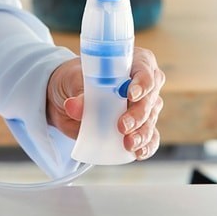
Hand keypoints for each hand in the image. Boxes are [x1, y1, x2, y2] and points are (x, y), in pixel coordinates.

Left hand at [46, 47, 165, 159]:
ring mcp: (144, 107)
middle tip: (122, 126)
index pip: (144, 72)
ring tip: (128, 143)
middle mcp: (144, 85)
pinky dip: (146, 146)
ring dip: (141, 133)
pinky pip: (149, 138)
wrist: (66, 97)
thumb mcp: (73, 80)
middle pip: (150, 99)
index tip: (130, 95)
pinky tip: (139, 152)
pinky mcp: (138, 128)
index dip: (142, 83)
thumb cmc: (75, 78)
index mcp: (134, 63)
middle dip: (138, 114)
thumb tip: (74, 107)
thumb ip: (79, 92)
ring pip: (150, 120)